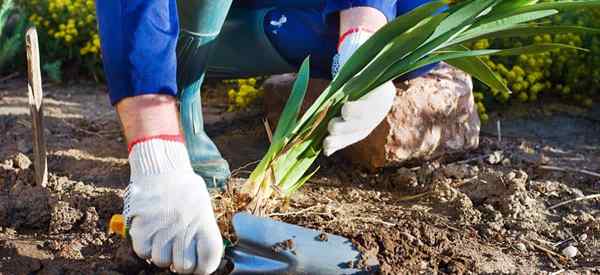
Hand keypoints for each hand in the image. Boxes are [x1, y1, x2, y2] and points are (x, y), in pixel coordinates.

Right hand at [124, 137, 222, 273]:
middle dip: (181, 262)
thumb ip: (203, 233)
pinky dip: (146, 246)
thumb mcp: (203, 206)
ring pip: (161, 261)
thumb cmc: (184, 188)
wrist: (161, 167)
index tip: (199, 266)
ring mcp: (162, 229)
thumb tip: (202, 261)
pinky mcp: (142, 228)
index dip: (203, 268)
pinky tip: (151, 232)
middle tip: (178, 248)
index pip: (209, 262)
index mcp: (204, 223)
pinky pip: (143, 252)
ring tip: (164, 235)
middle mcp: (185, 229)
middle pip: (184, 267)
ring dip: (162, 253)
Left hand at [324, 30, 395, 155]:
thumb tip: (350, 53)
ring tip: (325, 143)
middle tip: (332, 125)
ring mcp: (368, 124)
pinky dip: (337, 145)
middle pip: (362, 125)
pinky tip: (326, 150)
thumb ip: (359, 68)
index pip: (371, 107)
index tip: (346, 109)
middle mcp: (377, 114)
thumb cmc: (366, 71)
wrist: (375, 82)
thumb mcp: (365, 68)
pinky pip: (348, 140)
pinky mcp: (357, 131)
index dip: (358, 110)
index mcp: (383, 96)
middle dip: (346, 127)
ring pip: (354, 136)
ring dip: (339, 140)